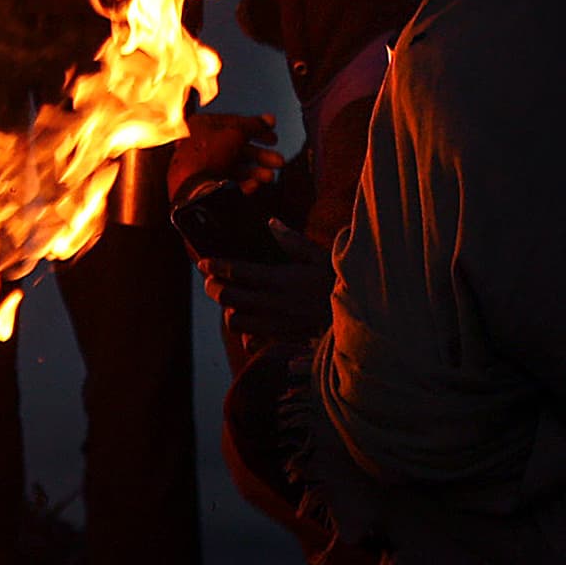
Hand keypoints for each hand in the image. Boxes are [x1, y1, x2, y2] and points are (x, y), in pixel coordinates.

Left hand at [166, 110, 276, 198]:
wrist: (190, 188)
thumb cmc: (206, 155)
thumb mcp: (235, 134)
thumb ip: (254, 126)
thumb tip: (269, 119)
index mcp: (203, 124)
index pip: (235, 123)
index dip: (257, 128)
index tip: (273, 136)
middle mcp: (202, 142)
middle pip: (238, 146)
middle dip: (261, 155)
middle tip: (278, 161)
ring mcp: (203, 163)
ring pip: (235, 164)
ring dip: (256, 171)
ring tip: (270, 177)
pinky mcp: (206, 181)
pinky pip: (228, 179)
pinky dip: (242, 182)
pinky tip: (253, 186)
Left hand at [203, 222, 335, 356]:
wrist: (361, 314)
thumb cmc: (339, 280)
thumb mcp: (319, 254)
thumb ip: (291, 240)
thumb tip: (270, 222)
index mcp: (283, 278)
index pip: (238, 271)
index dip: (216, 266)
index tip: (204, 261)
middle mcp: (277, 303)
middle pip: (230, 297)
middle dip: (214, 287)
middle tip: (210, 280)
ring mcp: (279, 324)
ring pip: (236, 322)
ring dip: (228, 311)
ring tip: (230, 301)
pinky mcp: (285, 339)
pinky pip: (254, 341)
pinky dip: (246, 334)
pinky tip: (249, 324)